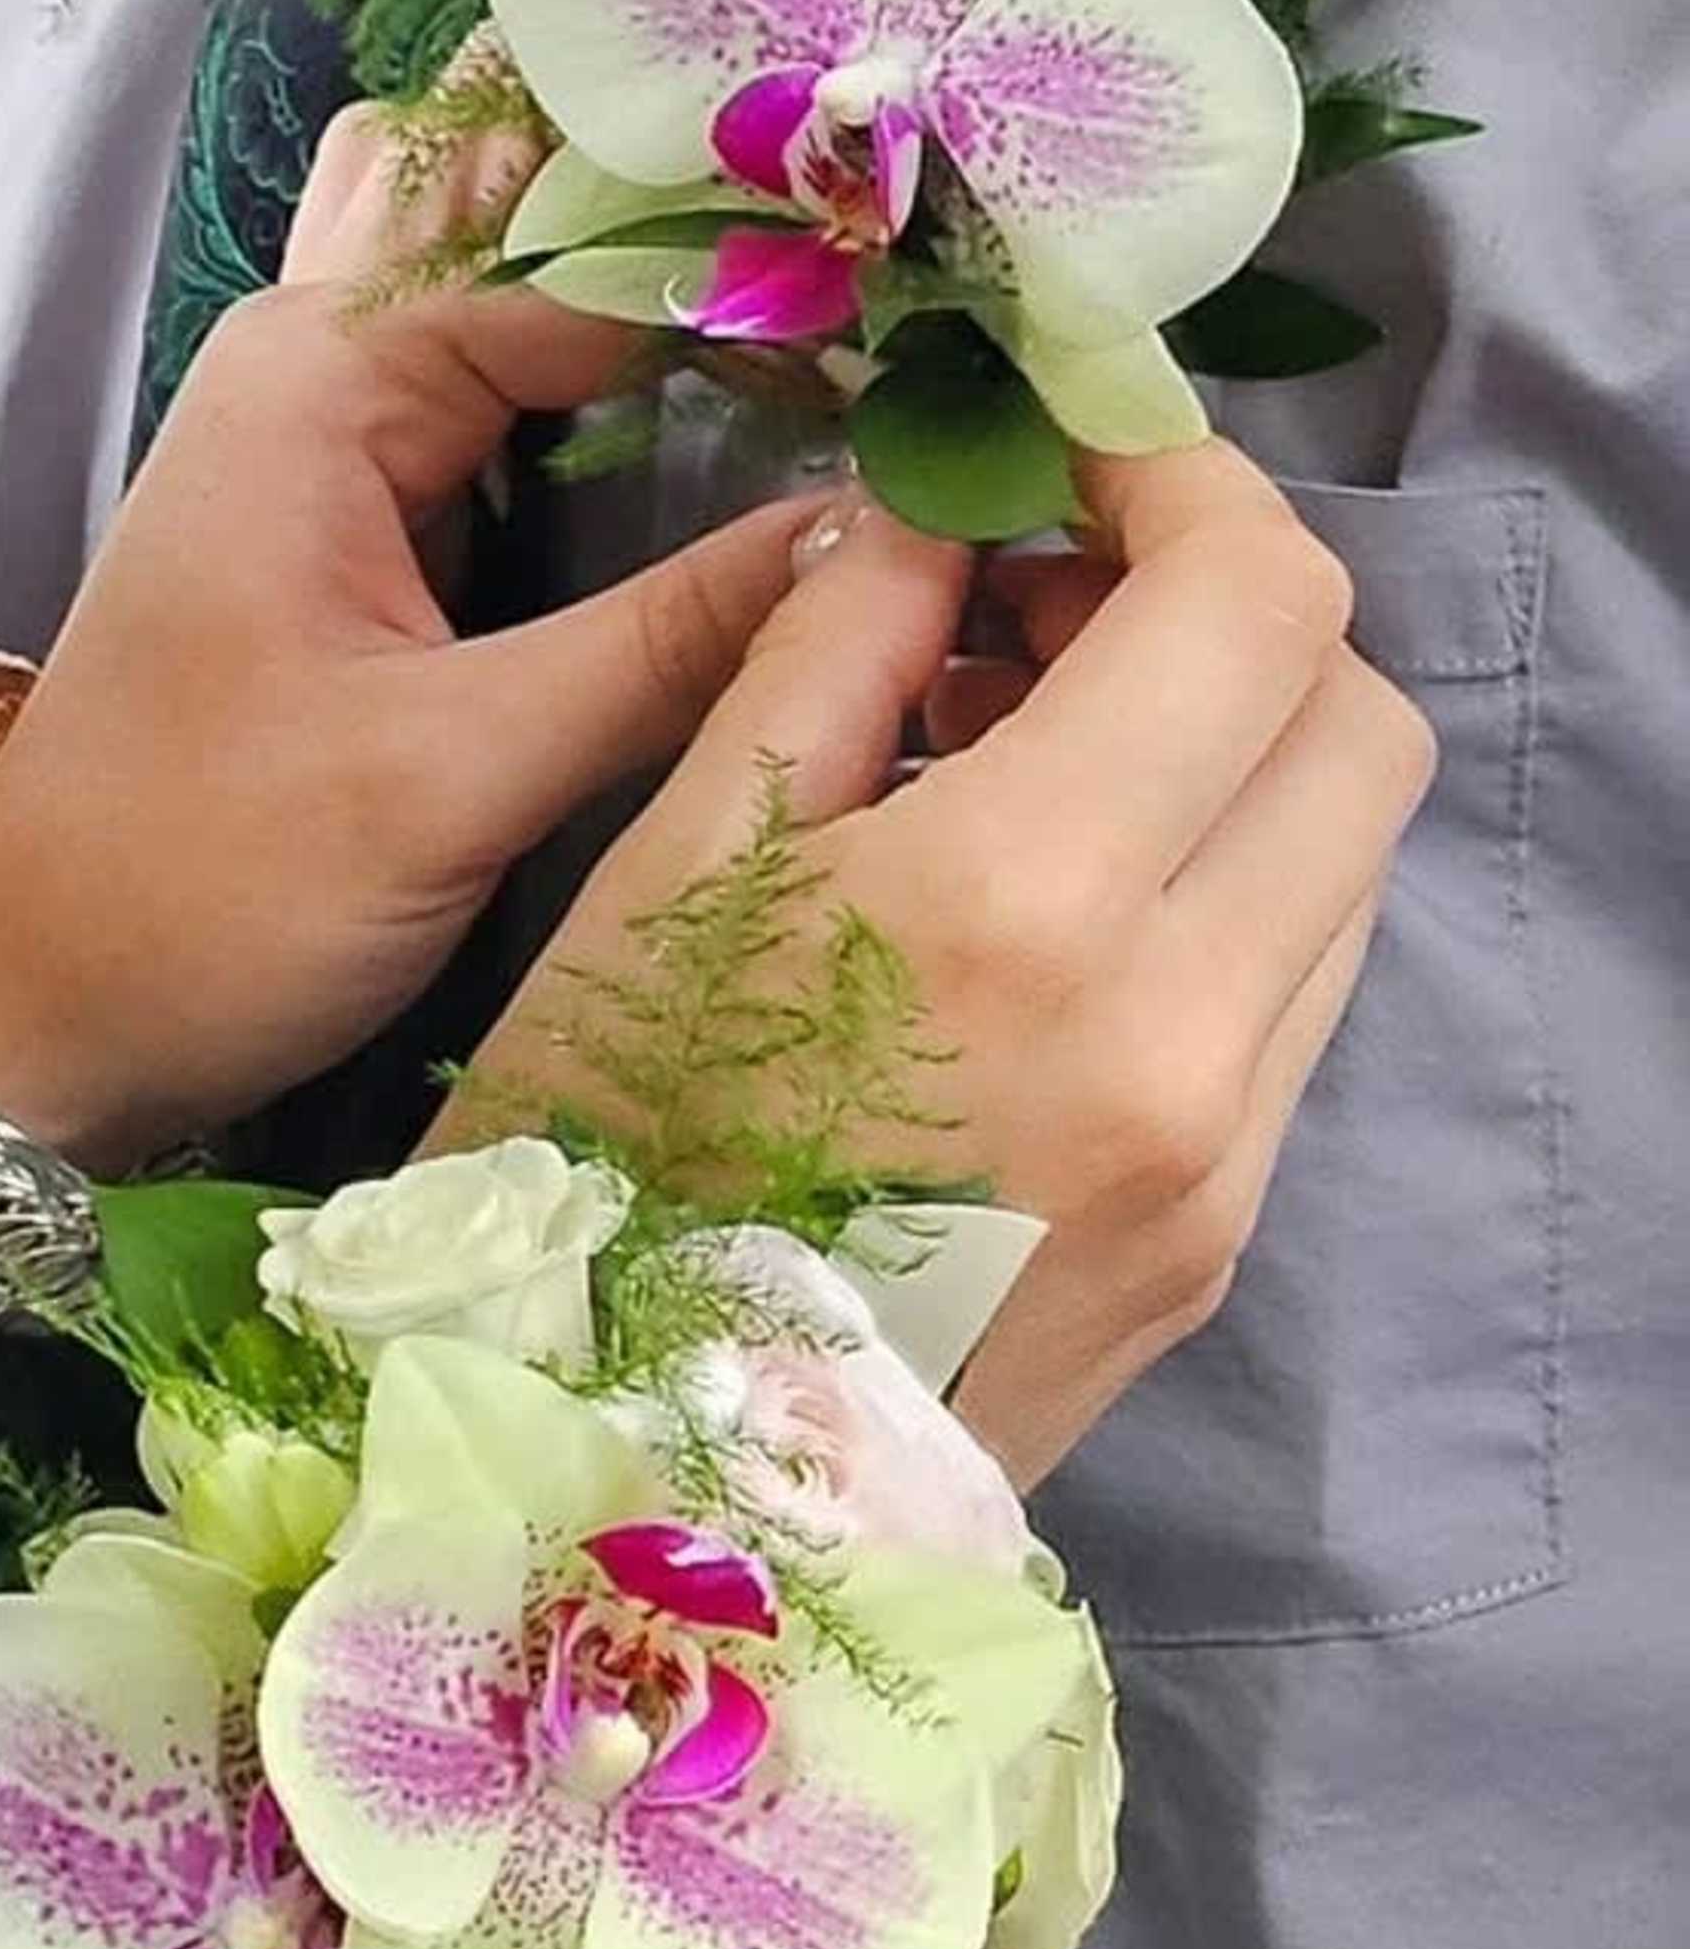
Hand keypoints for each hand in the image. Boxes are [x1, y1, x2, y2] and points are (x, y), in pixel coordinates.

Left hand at [0, 277, 811, 1170]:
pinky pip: (522, 457)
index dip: (755, 307)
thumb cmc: (210, 887)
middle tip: (880, 395)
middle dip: (716, 314)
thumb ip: (663, 645)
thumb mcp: (453, 771)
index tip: (912, 384)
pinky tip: (736, 511)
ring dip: (680, 386)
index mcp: (325, 380)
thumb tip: (866, 542)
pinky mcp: (371, 557)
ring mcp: (346, 468)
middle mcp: (329, 383)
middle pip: (559, 276)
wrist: (47, 1005)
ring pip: (545, 363)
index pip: (585, 270)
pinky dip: (628, 467)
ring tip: (845, 437)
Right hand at [436, 442, 1435, 1487]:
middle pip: (1357, 726)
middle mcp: (1185, 1034)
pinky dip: (1212, 904)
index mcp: (1025, 906)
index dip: (1184, 485)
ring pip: (1341, 870)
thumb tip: (946, 525)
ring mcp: (1225, 1160)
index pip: (1256, 602)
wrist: (622, 1478)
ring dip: (1229, 766)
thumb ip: (835, 650)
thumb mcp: (672, 863)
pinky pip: (1285, 1006)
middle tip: (1048, 622)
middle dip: (1230, 624)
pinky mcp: (1218, 1245)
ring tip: (1033, 772)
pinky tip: (1052, 928)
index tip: (1073, 470)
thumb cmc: (591, 1150)